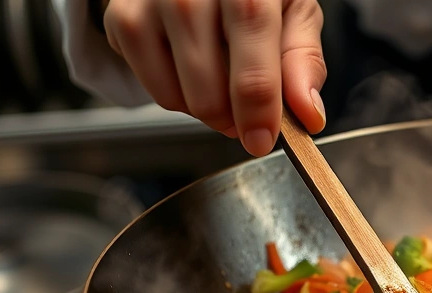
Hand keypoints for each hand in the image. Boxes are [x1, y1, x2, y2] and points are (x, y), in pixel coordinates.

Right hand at [103, 0, 326, 155]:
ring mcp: (152, 4)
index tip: (262, 140)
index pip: (252, 67)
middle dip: (233, 119)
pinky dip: (179, 95)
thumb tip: (308, 114)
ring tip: (222, 81)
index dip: (257, 112)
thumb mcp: (294, 12)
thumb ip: (304, 61)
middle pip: (210, 93)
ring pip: (180, 98)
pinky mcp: (122, 19)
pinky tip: (192, 67)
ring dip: (208, 110)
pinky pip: (155, 90)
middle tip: (247, 110)